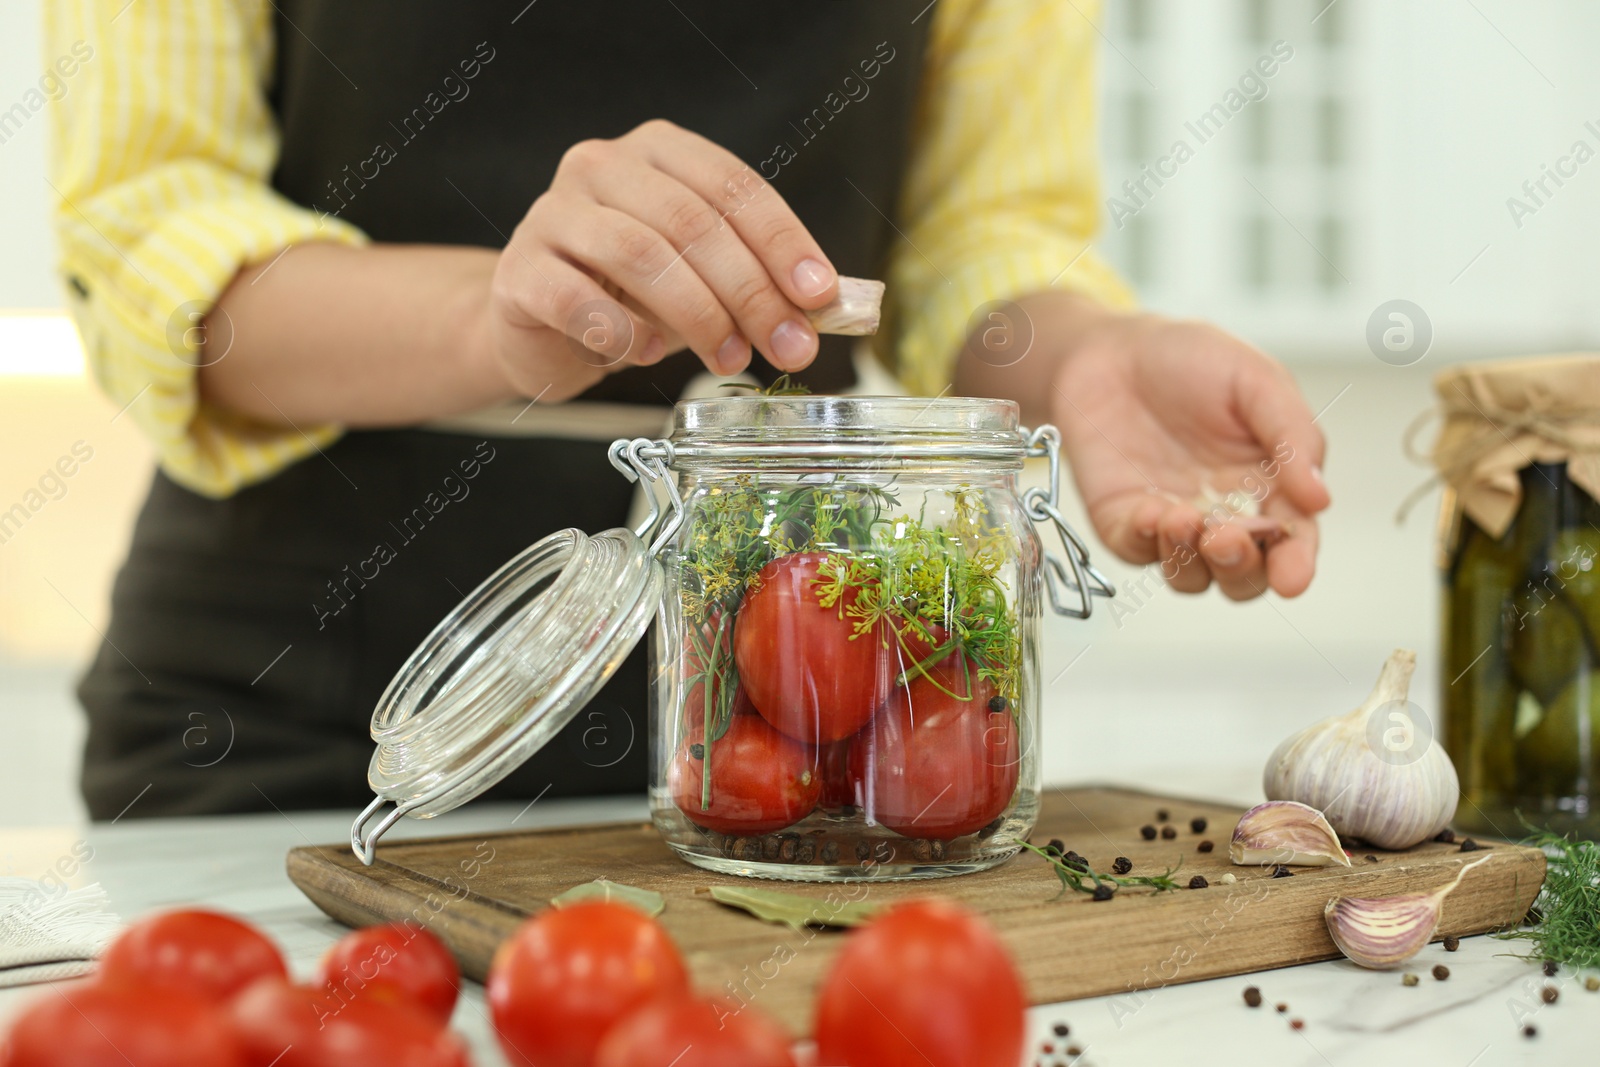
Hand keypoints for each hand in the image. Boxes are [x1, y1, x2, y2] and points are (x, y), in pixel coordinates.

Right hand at [485, 119, 839, 400]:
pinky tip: (650, 354)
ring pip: (641, 254)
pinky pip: (579, 301)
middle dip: (752, 291)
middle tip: (788, 345)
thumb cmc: (631, 295)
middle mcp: (602, 166)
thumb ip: (759, 281)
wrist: (541, 326)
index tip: (820, 294)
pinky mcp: (520, 271)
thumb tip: (829, 308)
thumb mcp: (703, 278)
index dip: (783, 241)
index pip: (733, 186)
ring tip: (729, 358)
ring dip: (699, 315)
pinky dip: (626, 333)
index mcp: (659, 151)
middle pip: (693, 222)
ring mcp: (553, 214)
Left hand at [1048, 305, 1329, 598]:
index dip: (1295, 564)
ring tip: (1182, 519)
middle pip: (1242, 576)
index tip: (1293, 576)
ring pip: (1189, 576)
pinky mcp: (1123, 522)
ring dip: (1189, 559)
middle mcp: (1224, 516)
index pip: (1292, 541)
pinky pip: (1136, 550)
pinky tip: (1148, 511)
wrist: (1114, 348)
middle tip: (1225, 539)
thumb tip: (1320, 498)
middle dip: (1239, 569)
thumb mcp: (1256, 381)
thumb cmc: (1192, 360)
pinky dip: (1144, 542)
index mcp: (1270, 487)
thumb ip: (1292, 436)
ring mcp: (1173, 524)